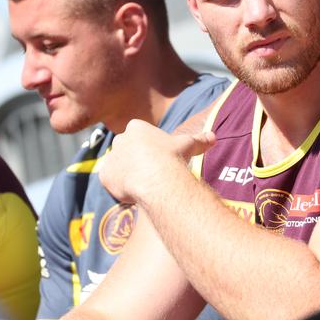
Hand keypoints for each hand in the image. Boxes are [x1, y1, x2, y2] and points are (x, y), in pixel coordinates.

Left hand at [99, 119, 215, 203]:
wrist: (157, 178)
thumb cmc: (173, 157)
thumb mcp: (189, 145)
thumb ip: (199, 139)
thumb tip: (214, 137)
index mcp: (136, 127)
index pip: (140, 136)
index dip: (150, 148)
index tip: (160, 158)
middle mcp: (119, 139)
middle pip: (127, 150)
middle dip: (136, 159)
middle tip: (151, 173)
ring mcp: (111, 157)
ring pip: (119, 166)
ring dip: (128, 173)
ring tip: (144, 184)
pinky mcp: (104, 175)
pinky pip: (111, 181)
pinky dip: (119, 187)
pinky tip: (135, 192)